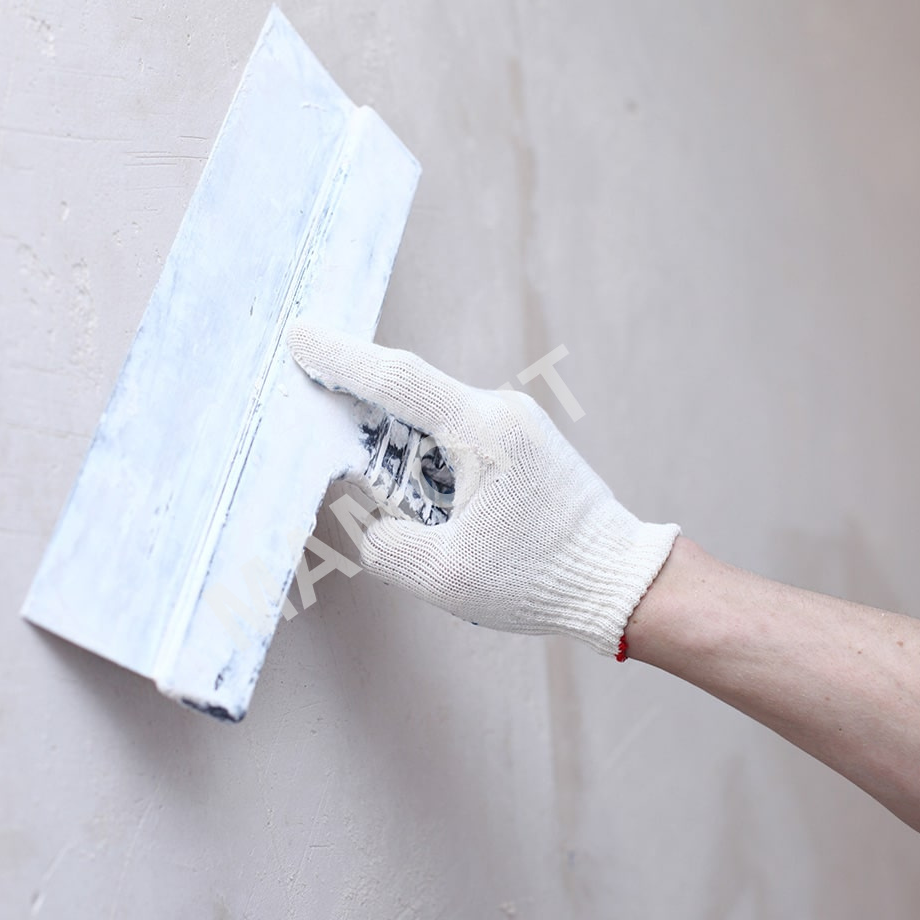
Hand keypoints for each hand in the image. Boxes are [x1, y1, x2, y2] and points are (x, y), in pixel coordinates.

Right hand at [289, 326, 679, 655]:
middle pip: (410, 399)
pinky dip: (429, 463)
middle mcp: (501, 411)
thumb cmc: (541, 578)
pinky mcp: (522, 444)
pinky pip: (457, 438)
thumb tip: (373, 519)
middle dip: (365, 423)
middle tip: (332, 451)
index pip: (397, 379)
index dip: (341, 358)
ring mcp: (516, 424)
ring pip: (432, 424)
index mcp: (484, 430)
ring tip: (411, 515)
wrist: (619, 582)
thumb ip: (385, 543)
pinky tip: (432, 508)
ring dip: (403, 458)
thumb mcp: (443, 575)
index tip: (299, 336)